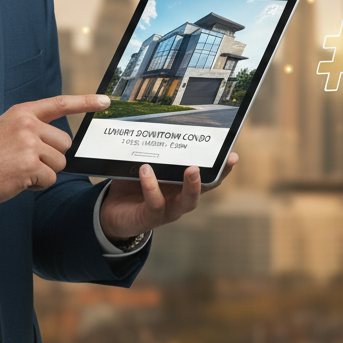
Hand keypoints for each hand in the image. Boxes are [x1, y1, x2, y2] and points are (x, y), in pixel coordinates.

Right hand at [0, 94, 105, 207]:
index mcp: (23, 113)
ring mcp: (29, 144)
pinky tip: (19, 180)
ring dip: (45, 172)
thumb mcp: (7, 129)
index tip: (105, 101)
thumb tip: (60, 140)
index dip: (85, 102)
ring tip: (20, 170)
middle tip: (27, 161)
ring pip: (60, 162)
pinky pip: (50, 178)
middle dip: (52, 157)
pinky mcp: (29, 165)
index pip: (60, 103)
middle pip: (65, 143)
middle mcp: (27, 124)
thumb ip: (31, 127)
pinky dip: (38, 185)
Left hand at [98, 152, 238, 242]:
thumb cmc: (131, 185)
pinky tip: (145, 171)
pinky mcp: (151, 217)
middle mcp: (180, 198)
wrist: (110, 212)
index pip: (208, 176)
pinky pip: (155, 202)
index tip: (233, 155)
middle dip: (215, 175)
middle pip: (206, 189)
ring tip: (191, 169)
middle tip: (222, 159)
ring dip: (191, 186)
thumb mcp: (145, 165)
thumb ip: (153, 152)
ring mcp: (169, 210)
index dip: (222, 168)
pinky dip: (151, 186)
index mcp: (182, 184)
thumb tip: (157, 124)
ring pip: (187, 202)